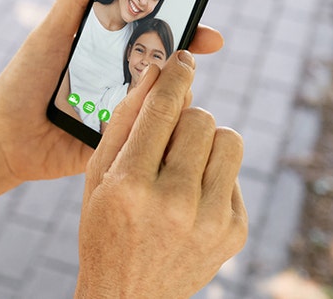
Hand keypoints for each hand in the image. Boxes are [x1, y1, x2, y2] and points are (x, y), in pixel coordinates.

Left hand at [0, 0, 224, 183]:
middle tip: (205, 43)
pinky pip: (149, 135)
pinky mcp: (121, 145)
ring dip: (174, 87)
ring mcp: (125, 114)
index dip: (182, 23)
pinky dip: (157, 123)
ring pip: (166, 100)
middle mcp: (123, 82)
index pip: (153, 34)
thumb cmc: (22, 82)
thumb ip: (74, 0)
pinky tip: (156, 115)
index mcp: (108, 53)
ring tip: (165, 76)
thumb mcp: (48, 36)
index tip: (200, 12)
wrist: (3, 136)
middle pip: (170, 66)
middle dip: (191, 54)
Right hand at [75, 52, 247, 297]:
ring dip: (206, 140)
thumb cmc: (105, 226)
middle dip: (185, 117)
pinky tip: (190, 194)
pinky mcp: (235, 232)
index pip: (163, 111)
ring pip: (228, 140)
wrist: (128, 295)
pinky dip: (213, 174)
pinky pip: (234, 175)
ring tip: (184, 159)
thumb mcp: (97, 175)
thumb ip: (124, 122)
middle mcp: (174, 202)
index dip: (176, 77)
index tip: (184, 57)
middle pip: (201, 120)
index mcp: (131, 185)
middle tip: (169, 133)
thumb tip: (154, 74)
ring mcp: (210, 221)